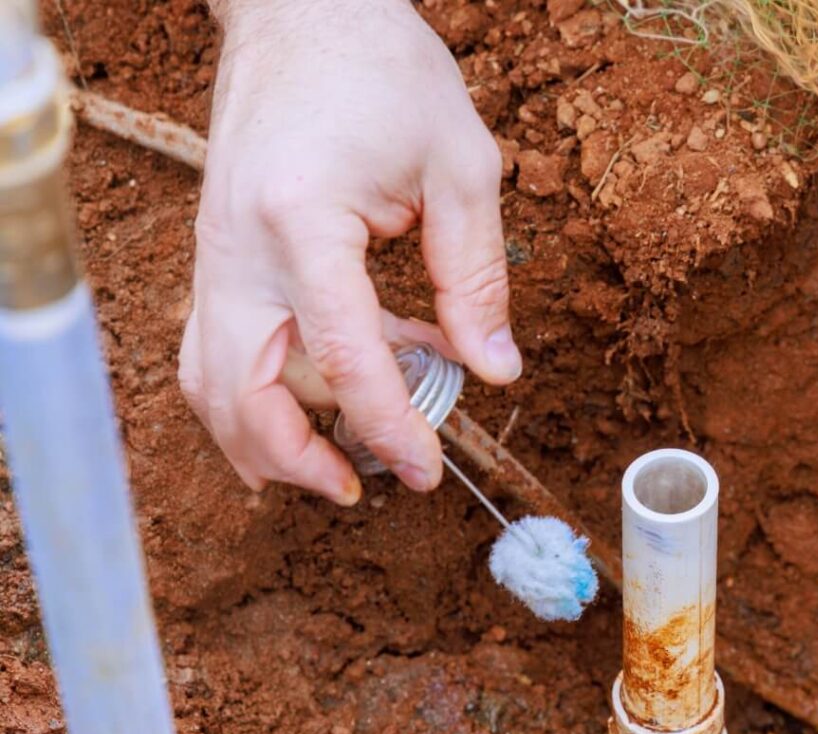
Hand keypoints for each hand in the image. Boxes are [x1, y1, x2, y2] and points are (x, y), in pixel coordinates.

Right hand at [181, 0, 517, 504]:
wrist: (301, 11)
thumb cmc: (383, 72)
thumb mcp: (461, 168)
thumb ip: (476, 279)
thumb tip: (495, 370)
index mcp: (302, 222)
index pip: (344, 359)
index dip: (389, 428)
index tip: (427, 472)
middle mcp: (238, 248)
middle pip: (239, 392)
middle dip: (298, 459)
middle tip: (363, 489)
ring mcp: (214, 253)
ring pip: (210, 379)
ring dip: (264, 438)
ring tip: (338, 465)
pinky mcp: (216, 254)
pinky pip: (217, 346)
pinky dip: (257, 393)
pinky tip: (328, 400)